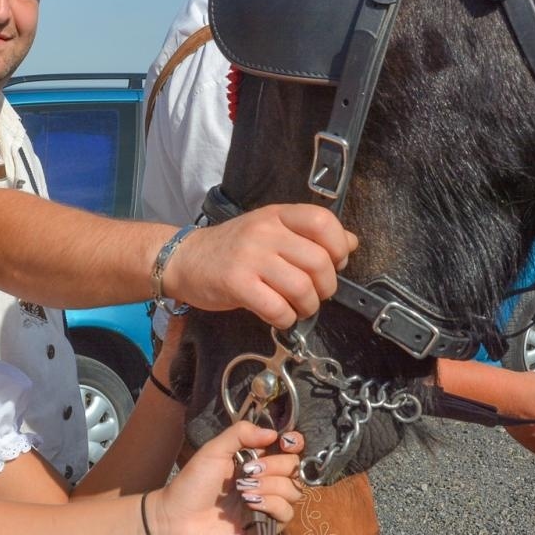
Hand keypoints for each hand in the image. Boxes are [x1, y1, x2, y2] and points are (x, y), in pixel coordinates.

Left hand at [148, 422, 304, 534]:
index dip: (293, 443)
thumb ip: (240, 434)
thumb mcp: (214, 450)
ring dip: (271, 486)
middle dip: (274, 466)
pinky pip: (286, 513)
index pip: (288, 449)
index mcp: (255, 460)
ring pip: (293, 491)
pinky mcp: (266, 527)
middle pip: (293, 468)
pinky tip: (250, 505)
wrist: (178, 520)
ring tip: (244, 490)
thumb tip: (273, 433)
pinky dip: (271, 505)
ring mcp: (267, 504)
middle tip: (248, 471)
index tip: (284, 442)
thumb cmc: (192, 484)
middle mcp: (265, 481)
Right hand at [162, 205, 356, 328]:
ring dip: (307, 307)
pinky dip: (285, 319)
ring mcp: (250, 257)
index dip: (338, 246)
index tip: (334, 263)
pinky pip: (277, 308)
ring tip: (297, 308)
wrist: (184, 259)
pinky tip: (278, 316)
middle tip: (314, 294)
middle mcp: (265, 232)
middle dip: (325, 287)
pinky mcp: (236, 283)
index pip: (323, 222)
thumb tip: (351, 242)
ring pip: (302, 288)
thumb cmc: (232, 248)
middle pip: (319, 261)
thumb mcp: (270, 231)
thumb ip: (308, 235)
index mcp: (277, 215)